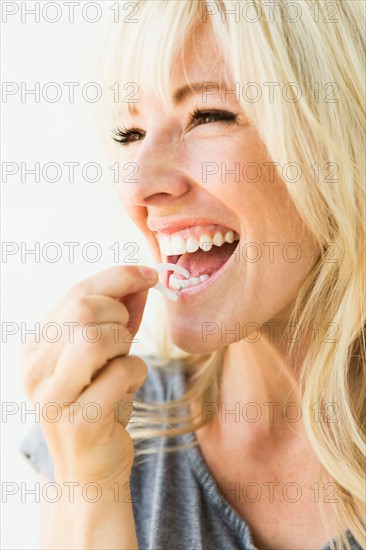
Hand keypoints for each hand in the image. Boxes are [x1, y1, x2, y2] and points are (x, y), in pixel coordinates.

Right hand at [21, 265, 157, 483]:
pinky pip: (120, 373)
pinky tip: (129, 387)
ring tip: (123, 361)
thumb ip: (120, 316)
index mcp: (36, 348)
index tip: (149, 273)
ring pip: (94, 337)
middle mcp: (34, 370)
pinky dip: (136, 372)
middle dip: (119, 315)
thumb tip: (142, 278)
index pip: (75, 293)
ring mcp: (51, 397)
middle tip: (127, 336)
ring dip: (124, 343)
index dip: (117, 277)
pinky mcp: (77, 421)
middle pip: (82, 309)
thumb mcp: (106, 355)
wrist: (91, 472)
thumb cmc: (100, 405)